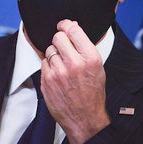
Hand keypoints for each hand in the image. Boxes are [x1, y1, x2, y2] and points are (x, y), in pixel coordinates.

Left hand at [41, 19, 110, 143]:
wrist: (85, 118)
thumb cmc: (93, 93)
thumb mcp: (98, 67)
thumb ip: (85, 47)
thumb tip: (72, 28)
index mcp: (90, 58)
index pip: (73, 30)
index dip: (66, 25)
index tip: (63, 25)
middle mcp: (74, 63)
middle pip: (58, 37)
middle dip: (60, 39)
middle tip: (63, 45)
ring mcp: (58, 73)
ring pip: (49, 50)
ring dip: (54, 54)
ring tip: (62, 64)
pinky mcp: (47, 81)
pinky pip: (43, 63)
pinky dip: (49, 66)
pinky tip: (57, 74)